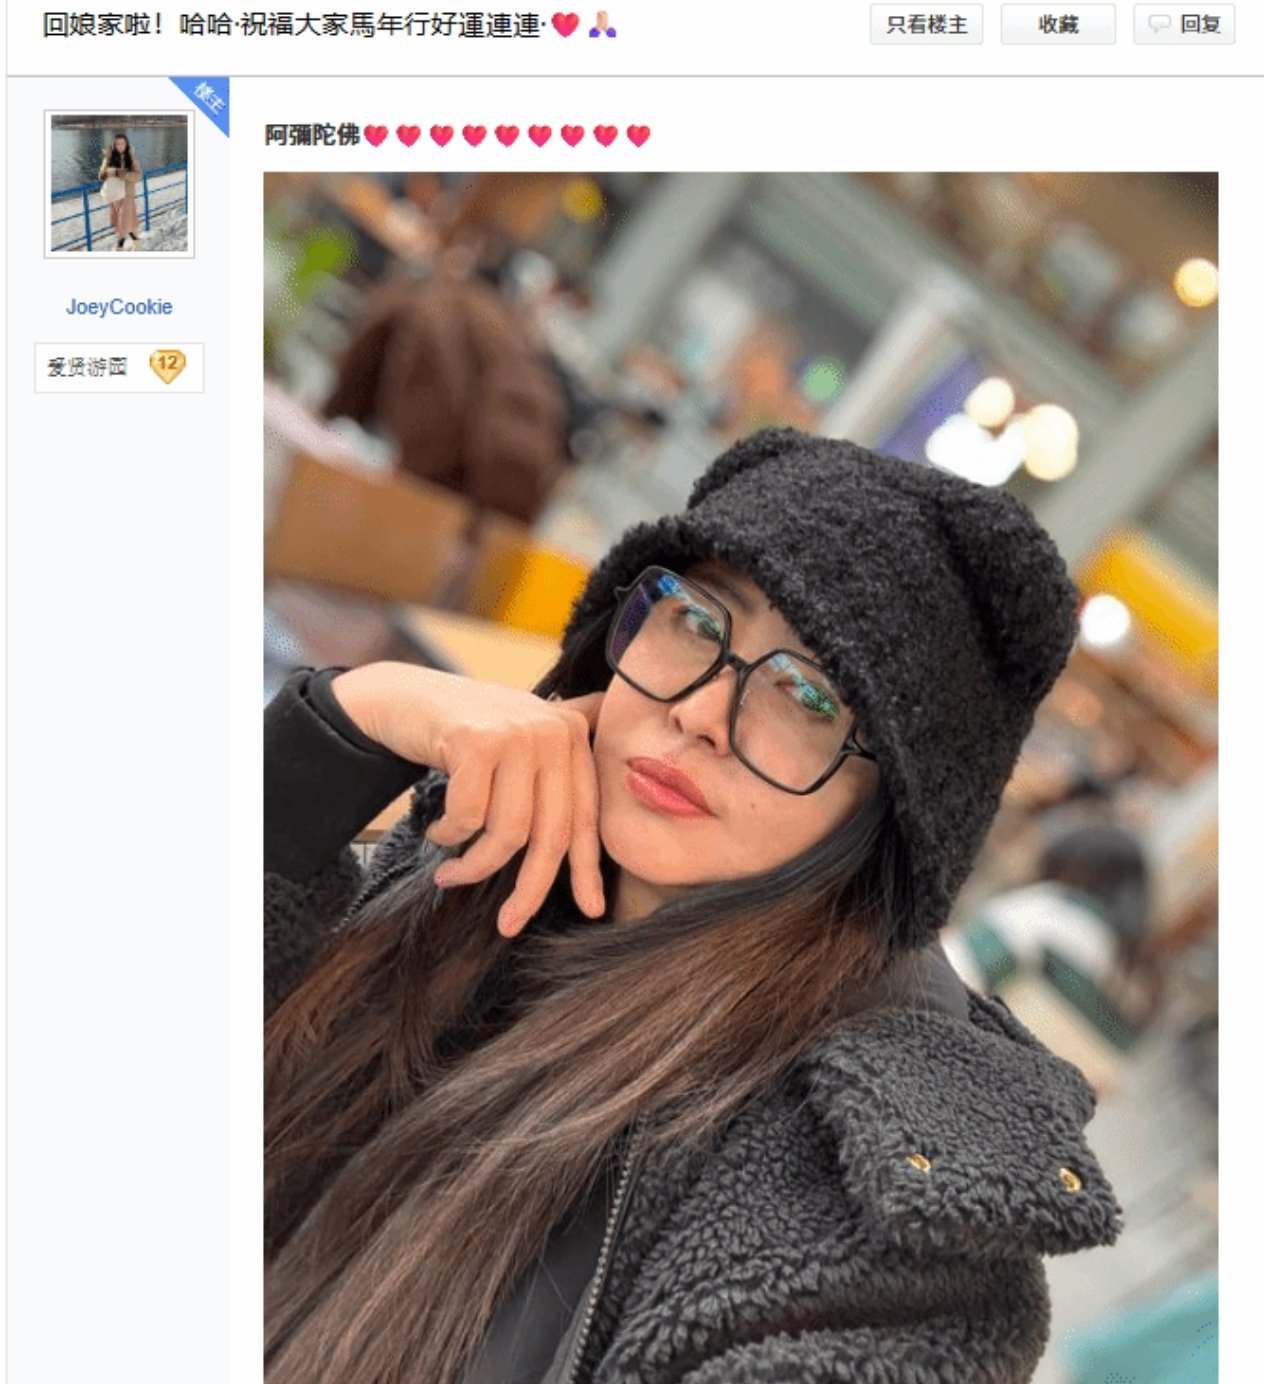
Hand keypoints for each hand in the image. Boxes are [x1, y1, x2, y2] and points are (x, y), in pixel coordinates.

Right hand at [332, 663, 606, 936]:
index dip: (587, 867)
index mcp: (570, 734)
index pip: (585, 814)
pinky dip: (449, 835)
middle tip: (508, 924)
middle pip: (551, 833)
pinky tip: (436, 829)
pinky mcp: (478, 739)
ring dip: (475, 865)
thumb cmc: (464, 736)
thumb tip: (587, 851)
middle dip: (530, 889)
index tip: (590, 909)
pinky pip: (469, 817)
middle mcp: (552, 730)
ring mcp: (517, 732)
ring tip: (450, 870)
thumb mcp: (519, 747)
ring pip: (508, 832)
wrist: (404, 698)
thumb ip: (554, 778)